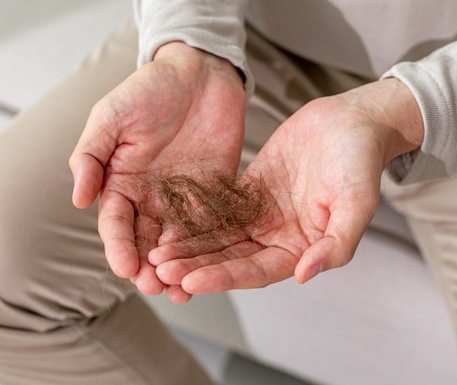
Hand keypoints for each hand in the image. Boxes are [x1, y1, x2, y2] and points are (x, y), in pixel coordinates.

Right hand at [69, 42, 245, 296]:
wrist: (200, 73)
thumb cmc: (150, 89)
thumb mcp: (111, 116)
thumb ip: (91, 155)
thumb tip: (76, 199)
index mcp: (122, 182)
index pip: (116, 223)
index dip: (119, 246)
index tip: (124, 268)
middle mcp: (152, 196)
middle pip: (147, 239)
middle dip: (148, 266)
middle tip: (155, 287)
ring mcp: (184, 197)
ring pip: (178, 240)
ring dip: (178, 265)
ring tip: (181, 290)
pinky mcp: (216, 193)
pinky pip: (212, 223)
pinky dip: (209, 246)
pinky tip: (212, 265)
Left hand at [150, 78, 423, 302]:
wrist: (352, 122)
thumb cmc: (360, 161)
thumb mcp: (358, 203)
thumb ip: (337, 243)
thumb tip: (305, 275)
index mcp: (301, 247)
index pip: (256, 271)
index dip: (223, 277)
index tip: (191, 280)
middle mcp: (277, 236)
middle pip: (230, 258)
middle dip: (196, 265)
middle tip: (160, 270)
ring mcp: (261, 214)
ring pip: (219, 236)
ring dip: (189, 246)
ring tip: (156, 252)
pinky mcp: (249, 190)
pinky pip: (218, 207)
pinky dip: (195, 216)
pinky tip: (169, 220)